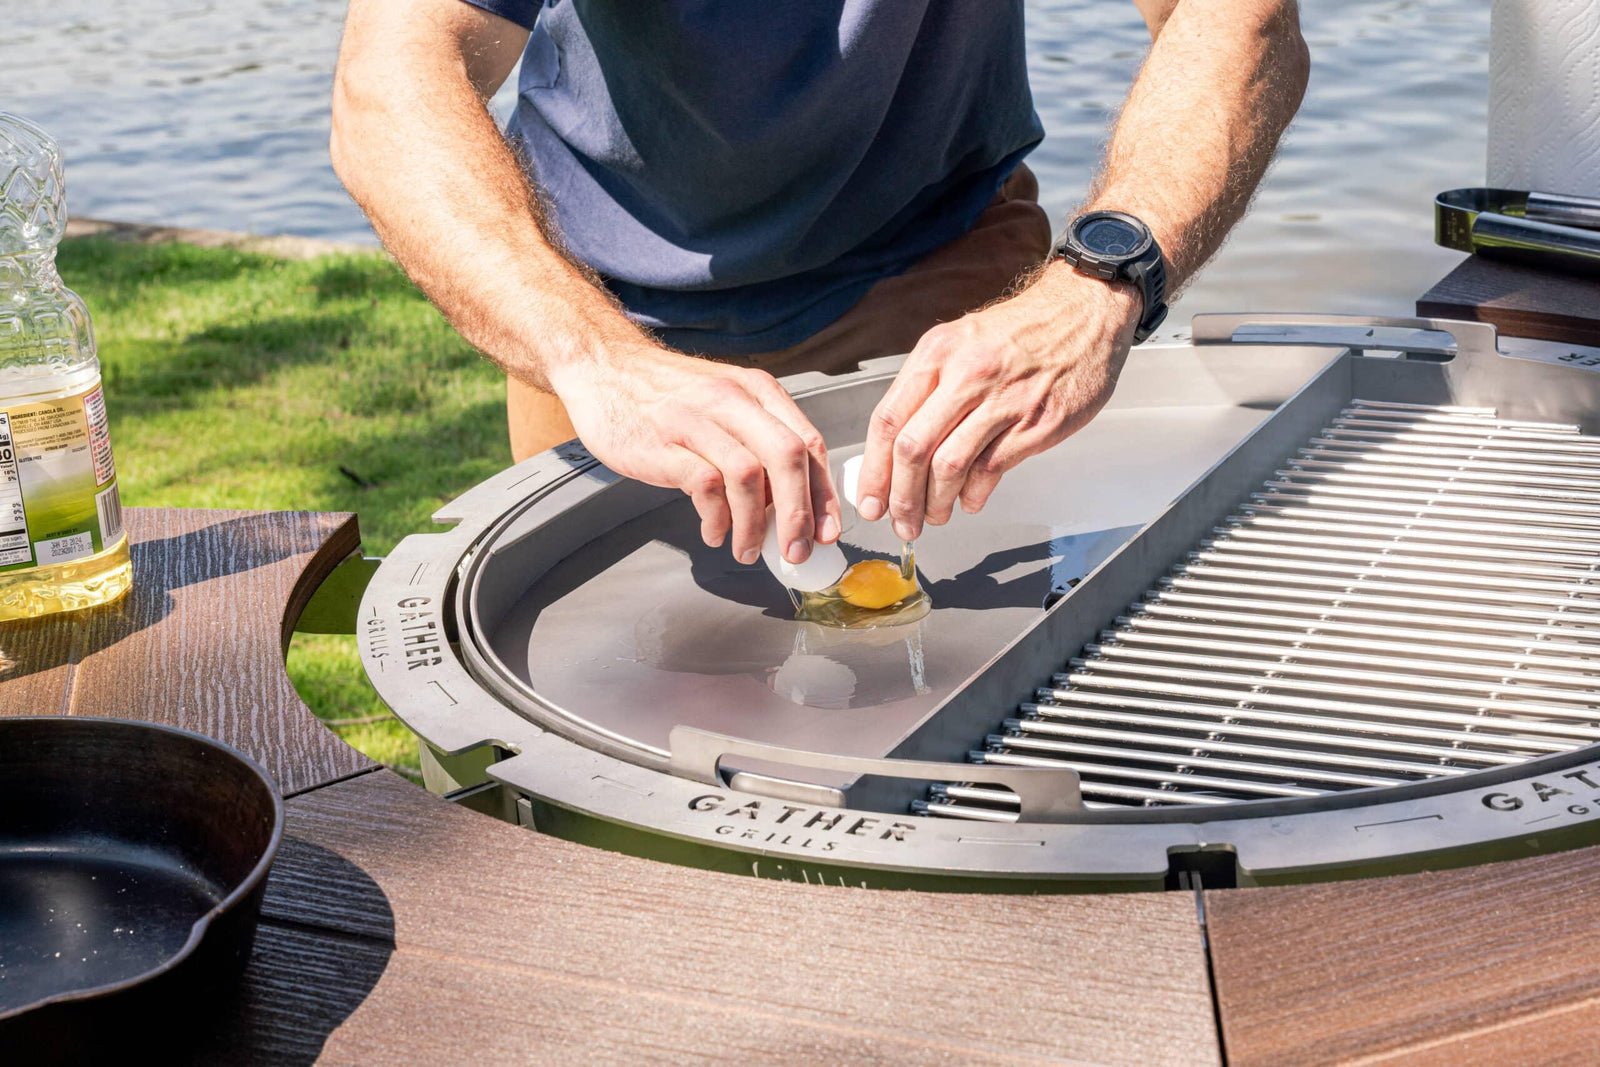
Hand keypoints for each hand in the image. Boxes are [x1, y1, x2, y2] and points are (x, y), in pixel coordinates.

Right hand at [549, 340, 840, 565]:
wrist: (603, 367)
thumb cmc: (665, 394)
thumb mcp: (723, 402)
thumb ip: (756, 442)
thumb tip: (788, 502)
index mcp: (756, 390)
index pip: (808, 442)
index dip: (824, 493)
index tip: (828, 531)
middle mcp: (731, 399)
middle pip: (788, 457)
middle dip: (800, 513)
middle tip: (798, 551)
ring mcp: (695, 419)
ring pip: (748, 475)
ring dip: (755, 524)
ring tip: (749, 550)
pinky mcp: (662, 442)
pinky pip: (704, 486)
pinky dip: (716, 518)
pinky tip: (713, 533)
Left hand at [855, 264, 1140, 540]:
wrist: (1084, 312)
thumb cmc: (1019, 333)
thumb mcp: (959, 341)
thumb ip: (928, 388)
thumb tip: (897, 447)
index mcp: (937, 353)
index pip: (888, 420)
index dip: (874, 470)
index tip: (869, 500)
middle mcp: (966, 374)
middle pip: (913, 449)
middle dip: (900, 497)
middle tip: (901, 522)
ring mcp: (1003, 400)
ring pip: (949, 465)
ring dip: (935, 502)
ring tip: (935, 516)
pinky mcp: (1037, 423)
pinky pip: (991, 469)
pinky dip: (974, 494)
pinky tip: (969, 500)